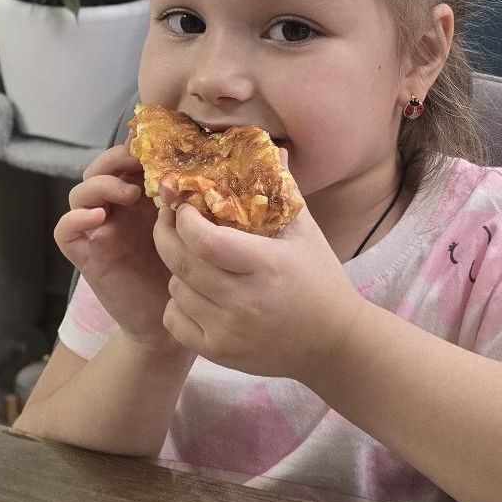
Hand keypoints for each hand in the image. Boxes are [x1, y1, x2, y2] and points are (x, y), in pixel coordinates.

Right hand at [54, 146, 175, 347]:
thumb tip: (209, 168)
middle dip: (116, 159)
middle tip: (140, 163)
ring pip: (79, 193)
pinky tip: (97, 217)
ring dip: (101, 185)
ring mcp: (99, 232)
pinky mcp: (86, 256)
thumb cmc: (187, 278)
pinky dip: (75, 218)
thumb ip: (194, 204)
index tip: (160, 147)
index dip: (136, 148)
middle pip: (99, 170)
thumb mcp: (194, 233)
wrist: (169, 327)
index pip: (126, 161)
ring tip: (129, 194)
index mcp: (142, 201)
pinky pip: (65, 231)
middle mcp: (117, 212)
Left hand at [151, 181, 367, 379]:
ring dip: (177, 270)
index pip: (204, 239)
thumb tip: (267, 149)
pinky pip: (175, 321)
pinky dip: (178, 305)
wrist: (335, 343)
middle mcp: (245, 301)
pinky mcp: (220, 353)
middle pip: (180, 262)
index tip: (185, 204)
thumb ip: (281, 190)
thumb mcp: (306, 232)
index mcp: (266, 265)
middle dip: (166, 234)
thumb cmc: (320, 280)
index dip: (184, 218)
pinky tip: (196, 293)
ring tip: (194, 259)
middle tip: (170, 220)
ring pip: (175, 289)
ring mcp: (230, 331)